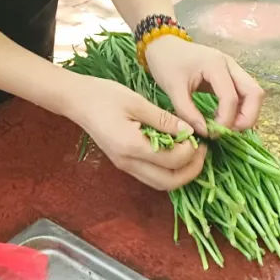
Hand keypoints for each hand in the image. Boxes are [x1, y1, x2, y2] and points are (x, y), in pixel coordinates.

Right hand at [63, 73, 206, 190]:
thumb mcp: (137, 102)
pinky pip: (151, 176)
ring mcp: (124, 166)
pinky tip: (175, 152)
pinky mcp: (124, 163)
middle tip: (202, 151)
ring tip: (192, 152)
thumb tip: (190, 130)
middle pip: (168, 182)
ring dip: (181, 173)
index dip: (190, 151)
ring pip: (160, 183)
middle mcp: (128, 163)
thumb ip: (164, 120)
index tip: (198, 136)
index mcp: (131, 146)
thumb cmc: (104, 96)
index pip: (171, 160)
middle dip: (191, 170)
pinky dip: (168, 170)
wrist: (77, 101)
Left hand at [145, 36, 264, 135]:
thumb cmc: (166, 63)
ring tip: (226, 127)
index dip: (225, 120)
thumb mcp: (172, 88)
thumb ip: (188, 112)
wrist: (162, 45)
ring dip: (246, 113)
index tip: (211, 133)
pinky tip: (223, 118)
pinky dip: (240, 108)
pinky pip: (244, 93)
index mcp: (215, 65)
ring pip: (253, 93)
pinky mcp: (229, 75)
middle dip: (247, 117)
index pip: (231, 97)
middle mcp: (230, 65)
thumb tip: (206, 132)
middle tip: (229, 132)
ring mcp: (232, 69)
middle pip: (254, 93)